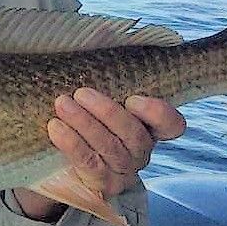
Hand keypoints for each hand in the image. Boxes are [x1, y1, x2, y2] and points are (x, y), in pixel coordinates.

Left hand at [13, 89, 185, 219]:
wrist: (62, 164)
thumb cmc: (86, 123)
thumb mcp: (100, 105)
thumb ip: (108, 84)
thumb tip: (99, 41)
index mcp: (148, 128)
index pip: (171, 125)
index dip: (158, 113)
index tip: (133, 99)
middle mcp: (140, 151)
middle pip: (134, 135)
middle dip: (108, 112)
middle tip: (81, 93)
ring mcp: (123, 171)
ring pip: (110, 148)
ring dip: (85, 124)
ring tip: (62, 104)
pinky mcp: (101, 184)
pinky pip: (89, 163)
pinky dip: (72, 144)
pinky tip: (55, 127)